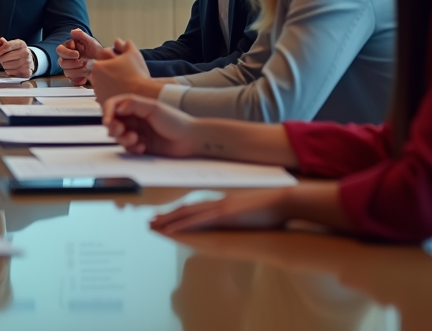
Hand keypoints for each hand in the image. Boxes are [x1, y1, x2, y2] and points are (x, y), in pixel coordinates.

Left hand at [0, 37, 32, 76]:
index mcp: (21, 44)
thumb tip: (1, 40)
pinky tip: (13, 69)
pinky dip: (9, 72)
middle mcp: (26, 52)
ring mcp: (27, 62)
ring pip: (6, 66)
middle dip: (2, 59)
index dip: (0, 50)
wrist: (30, 60)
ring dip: (5, 66)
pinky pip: (10, 73)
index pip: (7, 46)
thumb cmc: (19, 52)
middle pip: (4, 57)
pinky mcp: (26, 72)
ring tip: (9, 64)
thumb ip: (6, 43)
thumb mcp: (13, 45)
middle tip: (5, 59)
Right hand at [56, 28, 104, 83]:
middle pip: (62, 62)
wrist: (104, 62)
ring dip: (77, 71)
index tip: (78, 54)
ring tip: (87, 68)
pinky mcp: (74, 77)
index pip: (60, 50)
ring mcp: (70, 68)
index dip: (68, 53)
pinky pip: (72, 80)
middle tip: (82, 62)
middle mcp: (67, 59)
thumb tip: (72, 32)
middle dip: (73, 63)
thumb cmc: (96, 51)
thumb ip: (81, 35)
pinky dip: (79, 80)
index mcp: (69, 48)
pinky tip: (85, 78)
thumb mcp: (91, 41)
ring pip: (67, 72)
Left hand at [90, 40, 161, 102]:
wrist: (142, 94)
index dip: (112, 57)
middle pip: (100, 70)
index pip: (102, 56)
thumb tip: (120, 41)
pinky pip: (105, 94)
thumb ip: (125, 44)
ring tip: (123, 82)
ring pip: (102, 83)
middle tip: (122, 72)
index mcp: (97, 66)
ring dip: (109, 82)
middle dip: (108, 70)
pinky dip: (111, 92)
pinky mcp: (102, 102)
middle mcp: (93, 79)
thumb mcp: (133, 53)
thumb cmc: (136, 73)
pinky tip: (121, 91)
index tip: (120, 62)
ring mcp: (97, 92)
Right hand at [102, 93, 197, 156]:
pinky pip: (129, 148)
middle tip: (120, 131)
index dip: (107, 112)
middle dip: (113, 128)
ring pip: (119, 137)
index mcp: (136, 107)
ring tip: (135, 139)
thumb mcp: (153, 108)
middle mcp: (135, 119)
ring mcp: (138, 133)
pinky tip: (143, 147)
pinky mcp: (141, 146)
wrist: (190, 140)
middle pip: (113, 122)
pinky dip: (133, 148)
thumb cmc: (175, 121)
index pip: (114, 106)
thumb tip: (116, 107)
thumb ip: (133, 104)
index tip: (108, 121)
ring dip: (123, 139)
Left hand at [151, 188, 292, 234]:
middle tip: (149, 222)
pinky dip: (183, 225)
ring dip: (168, 221)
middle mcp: (216, 203)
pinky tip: (171, 230)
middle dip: (166, 217)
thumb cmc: (269, 209)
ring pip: (187, 214)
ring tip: (152, 225)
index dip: (176, 213)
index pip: (193, 208)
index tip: (162, 218)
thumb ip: (234, 215)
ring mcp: (219, 207)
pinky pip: (198, 221)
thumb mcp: (246, 212)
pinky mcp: (224, 214)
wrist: (282, 202)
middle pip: (185, 210)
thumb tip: (228, 220)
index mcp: (221, 203)